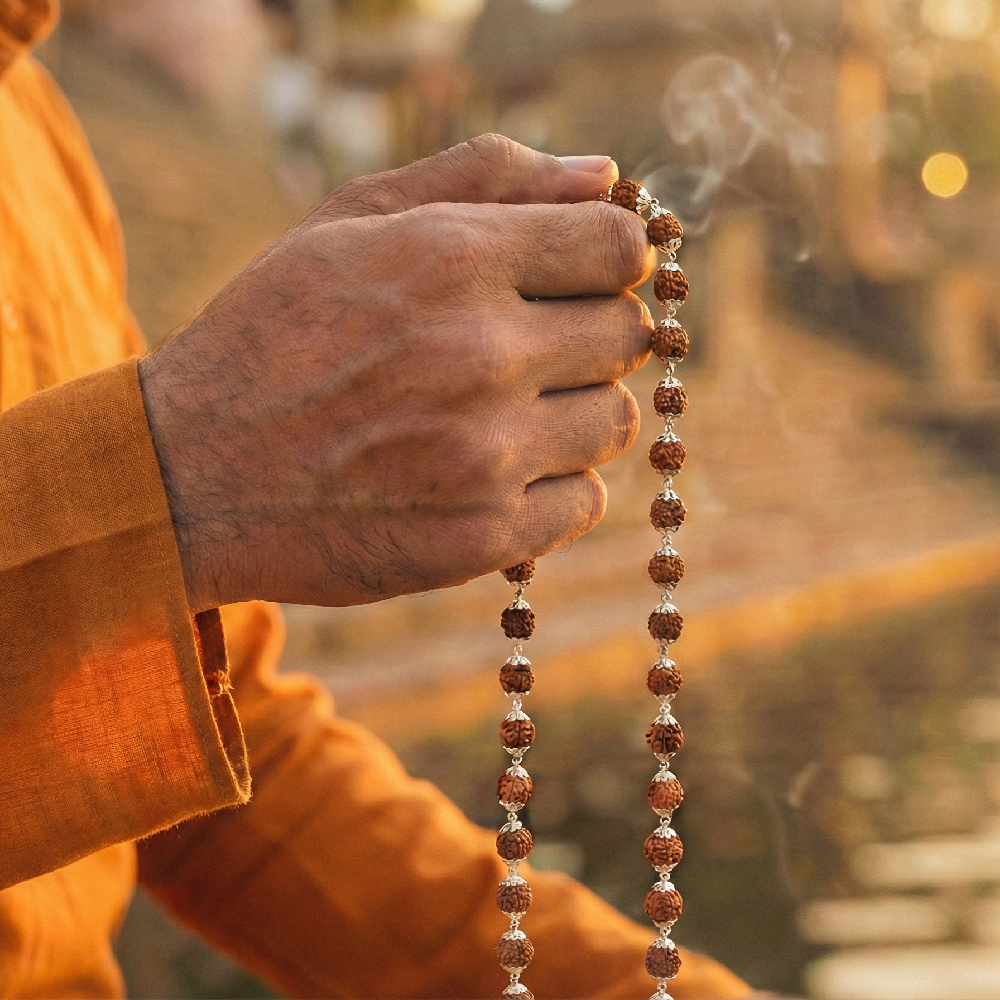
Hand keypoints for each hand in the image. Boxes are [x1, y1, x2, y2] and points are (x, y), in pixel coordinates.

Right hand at [139, 135, 655, 609]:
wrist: (192, 474)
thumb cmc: (275, 333)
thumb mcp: (351, 220)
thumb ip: (484, 176)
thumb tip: (603, 176)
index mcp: (452, 259)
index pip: (619, 248)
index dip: (611, 258)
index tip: (582, 275)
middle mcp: (480, 356)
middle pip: (627, 336)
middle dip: (591, 334)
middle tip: (529, 347)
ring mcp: (486, 456)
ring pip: (615, 422)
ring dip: (576, 412)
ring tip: (503, 413)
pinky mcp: (482, 536)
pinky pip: (585, 501)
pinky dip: (553, 485)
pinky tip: (493, 472)